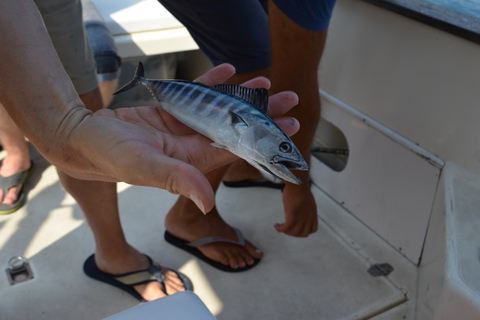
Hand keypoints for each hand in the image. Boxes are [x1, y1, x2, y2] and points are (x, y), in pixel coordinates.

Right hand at [63, 64, 299, 212]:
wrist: (81, 139)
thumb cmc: (108, 156)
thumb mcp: (144, 168)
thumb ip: (178, 180)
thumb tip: (208, 201)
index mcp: (191, 161)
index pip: (237, 148)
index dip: (264, 138)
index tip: (289, 125)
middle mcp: (190, 144)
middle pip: (235, 127)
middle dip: (263, 114)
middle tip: (289, 98)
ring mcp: (181, 126)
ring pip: (219, 109)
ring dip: (242, 96)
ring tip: (265, 83)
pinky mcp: (168, 110)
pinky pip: (194, 94)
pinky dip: (210, 82)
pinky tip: (227, 69)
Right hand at [275, 181, 317, 236]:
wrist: (298, 185)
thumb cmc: (300, 189)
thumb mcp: (307, 200)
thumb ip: (305, 207)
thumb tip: (299, 207)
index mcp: (313, 214)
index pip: (312, 229)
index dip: (305, 231)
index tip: (298, 227)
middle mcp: (308, 218)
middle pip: (303, 234)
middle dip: (295, 233)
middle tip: (288, 229)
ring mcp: (301, 218)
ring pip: (294, 233)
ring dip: (287, 232)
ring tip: (281, 227)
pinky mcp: (292, 217)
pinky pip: (285, 228)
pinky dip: (280, 229)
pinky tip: (276, 225)